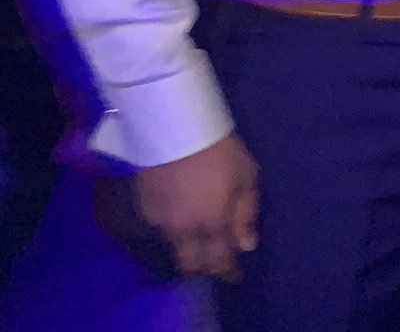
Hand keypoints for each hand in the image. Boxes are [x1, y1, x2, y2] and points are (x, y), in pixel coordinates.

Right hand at [133, 133, 258, 279]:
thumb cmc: (221, 151)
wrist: (176, 130)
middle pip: (192, 264)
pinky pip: (163, 232)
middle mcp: (183, 231)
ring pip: (176, 250)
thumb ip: (246, 214)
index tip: (235, 275)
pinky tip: (185, 220)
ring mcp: (161, 222)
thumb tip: (246, 245)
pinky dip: (177, 233)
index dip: (228, 272)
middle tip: (218, 263)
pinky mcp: (146, 209)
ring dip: (190, 252)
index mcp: (212, 224)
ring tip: (203, 243)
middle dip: (206, 268)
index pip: (218, 261)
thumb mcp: (247, 177)